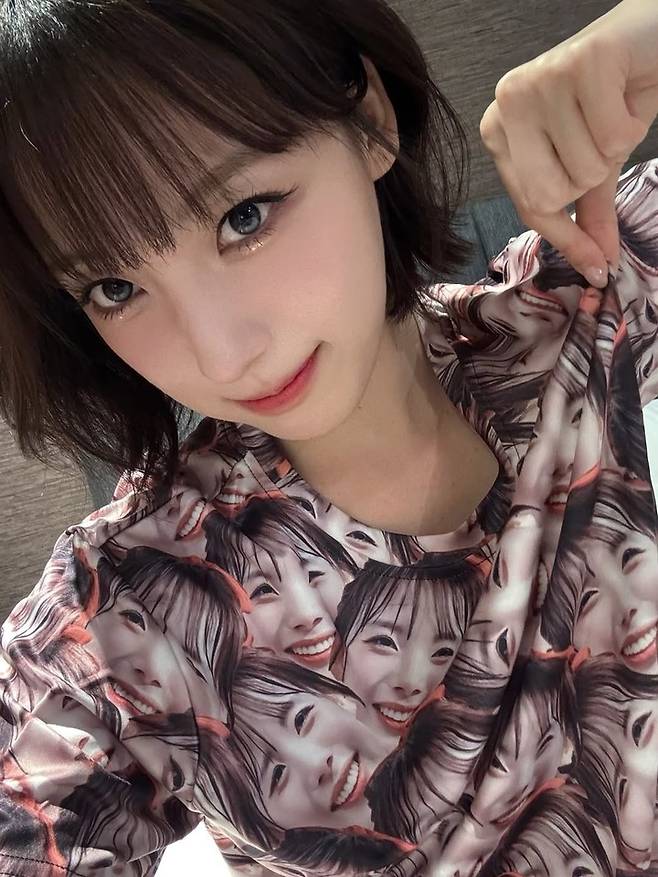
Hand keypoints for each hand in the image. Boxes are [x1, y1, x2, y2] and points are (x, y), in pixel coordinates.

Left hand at [479, 0, 657, 287]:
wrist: (652, 35)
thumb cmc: (614, 96)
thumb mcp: (593, 160)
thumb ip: (588, 214)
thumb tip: (598, 267)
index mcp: (499, 129)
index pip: (531, 205)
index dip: (568, 238)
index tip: (597, 267)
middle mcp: (509, 103)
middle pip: (552, 193)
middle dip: (592, 178)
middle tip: (602, 142)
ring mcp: (540, 79)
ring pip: (587, 165)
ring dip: (616, 146)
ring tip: (615, 110)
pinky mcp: (581, 62)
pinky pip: (613, 136)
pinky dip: (633, 123)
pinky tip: (628, 94)